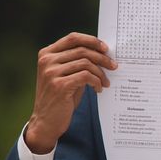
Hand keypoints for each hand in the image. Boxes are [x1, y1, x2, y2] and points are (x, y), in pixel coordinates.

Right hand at [25, 33, 116, 153]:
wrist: (46, 121)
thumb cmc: (61, 97)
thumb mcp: (66, 75)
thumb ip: (77, 62)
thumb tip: (103, 53)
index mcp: (46, 54)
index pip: (73, 38)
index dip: (92, 40)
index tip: (106, 48)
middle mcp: (47, 60)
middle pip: (83, 50)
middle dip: (102, 58)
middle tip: (114, 66)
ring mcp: (51, 72)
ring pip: (86, 63)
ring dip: (101, 73)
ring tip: (105, 82)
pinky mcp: (59, 85)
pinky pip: (86, 76)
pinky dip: (97, 82)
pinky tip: (98, 89)